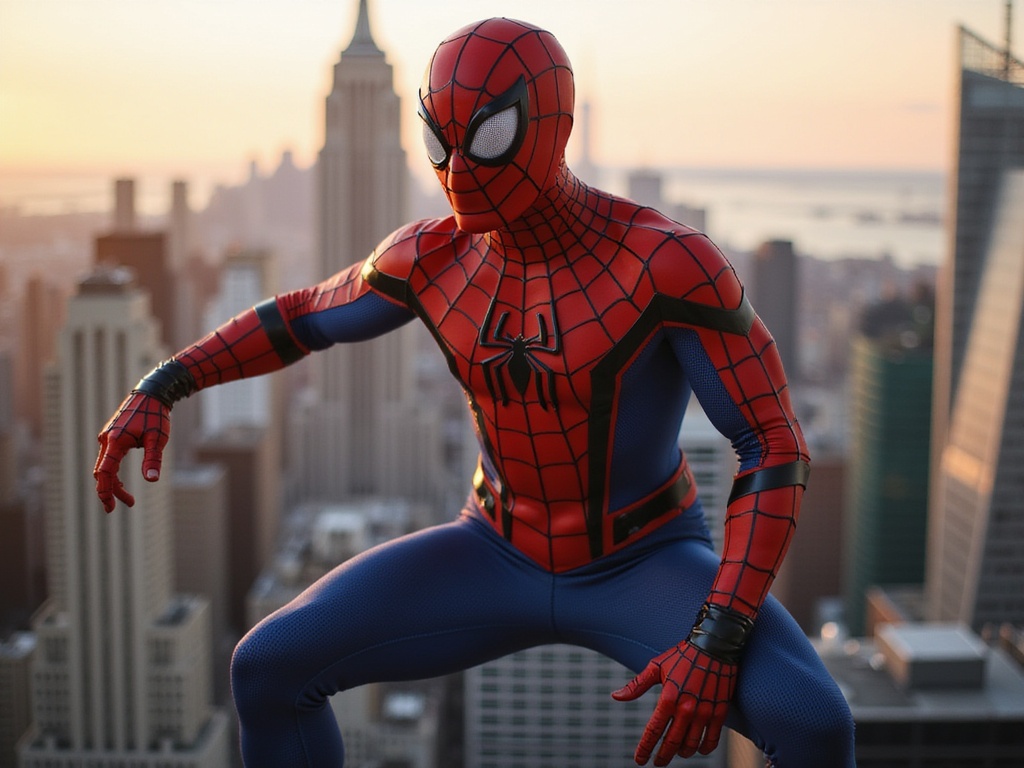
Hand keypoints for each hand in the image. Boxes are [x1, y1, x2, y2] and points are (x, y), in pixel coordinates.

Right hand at [94, 391, 169, 511]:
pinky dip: (113, 473)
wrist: (151, 395)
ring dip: (113, 483)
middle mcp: (107, 439)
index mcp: (115, 440)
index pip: (105, 471)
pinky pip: (108, 459)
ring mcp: (107, 437)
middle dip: (110, 491)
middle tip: (123, 506)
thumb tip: (151, 480)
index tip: (110, 506)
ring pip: (104, 466)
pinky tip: (121, 481)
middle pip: (102, 472)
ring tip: (129, 499)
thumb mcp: (157, 439)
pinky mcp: (111, 436)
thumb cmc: (155, 416)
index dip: (105, 490)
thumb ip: (153, 459)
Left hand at [612, 641, 736, 764]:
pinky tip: (698, 749)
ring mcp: (704, 712)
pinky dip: (704, 749)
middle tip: (657, 763)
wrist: (714, 645)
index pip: (653, 731)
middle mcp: (686, 709)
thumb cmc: (683, 654)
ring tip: (677, 753)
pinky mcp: (719, 712)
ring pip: (691, 745)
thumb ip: (636, 685)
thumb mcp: (656, 666)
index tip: (640, 760)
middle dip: (662, 757)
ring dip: (682, 753)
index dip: (645, 748)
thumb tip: (615, 696)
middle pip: (672, 743)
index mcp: (668, 698)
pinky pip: (712, 740)